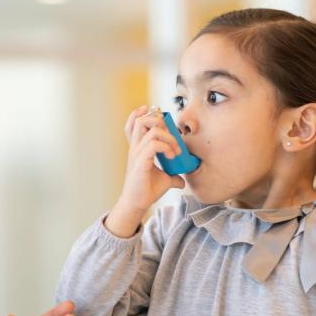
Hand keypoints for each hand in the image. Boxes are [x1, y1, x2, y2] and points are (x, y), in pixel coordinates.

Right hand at [108, 105, 185, 236]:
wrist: (137, 203)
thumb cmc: (146, 191)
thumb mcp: (164, 180)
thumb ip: (173, 176)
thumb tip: (183, 179)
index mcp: (138, 149)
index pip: (133, 125)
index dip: (139, 114)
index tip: (153, 111)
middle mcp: (135, 149)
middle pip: (141, 121)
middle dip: (159, 121)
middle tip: (171, 134)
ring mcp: (137, 154)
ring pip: (152, 131)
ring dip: (169, 137)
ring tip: (175, 151)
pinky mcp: (141, 162)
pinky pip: (153, 145)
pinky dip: (166, 147)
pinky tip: (172, 156)